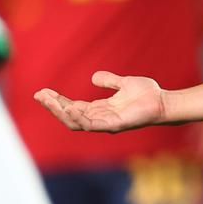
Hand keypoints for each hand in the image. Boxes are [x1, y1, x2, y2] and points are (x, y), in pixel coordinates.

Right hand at [35, 71, 166, 132]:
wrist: (163, 101)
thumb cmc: (146, 94)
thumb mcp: (123, 83)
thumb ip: (109, 81)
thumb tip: (93, 77)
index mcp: (100, 109)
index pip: (72, 107)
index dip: (57, 101)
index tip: (42, 92)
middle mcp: (100, 118)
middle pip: (70, 116)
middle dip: (54, 107)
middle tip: (39, 95)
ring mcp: (107, 124)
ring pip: (77, 122)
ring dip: (62, 112)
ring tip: (50, 101)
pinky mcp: (116, 125)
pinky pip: (93, 124)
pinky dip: (80, 117)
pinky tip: (70, 107)